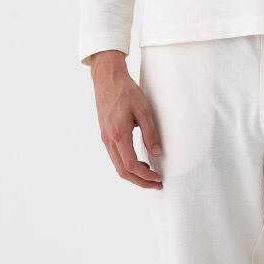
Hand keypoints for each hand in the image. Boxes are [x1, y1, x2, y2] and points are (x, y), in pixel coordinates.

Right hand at [90, 51, 162, 188]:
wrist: (107, 79)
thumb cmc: (126, 91)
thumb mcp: (144, 110)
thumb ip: (150, 133)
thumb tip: (157, 152)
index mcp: (119, 134)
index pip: (131, 165)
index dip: (146, 176)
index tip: (159, 178)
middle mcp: (109, 139)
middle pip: (122, 171)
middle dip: (140, 182)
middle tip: (157, 184)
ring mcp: (105, 138)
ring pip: (118, 166)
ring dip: (134, 175)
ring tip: (151, 175)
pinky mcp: (105, 136)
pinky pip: (115, 157)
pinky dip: (127, 165)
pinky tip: (140, 162)